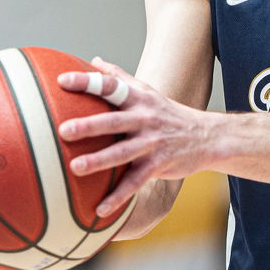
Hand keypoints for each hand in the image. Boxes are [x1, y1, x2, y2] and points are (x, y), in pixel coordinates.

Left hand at [57, 57, 215, 215]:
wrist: (208, 136)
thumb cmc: (168, 113)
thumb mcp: (147, 92)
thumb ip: (119, 77)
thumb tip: (94, 60)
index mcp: (139, 99)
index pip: (111, 86)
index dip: (87, 81)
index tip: (62, 80)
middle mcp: (145, 119)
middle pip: (114, 121)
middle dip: (89, 125)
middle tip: (63, 130)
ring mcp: (152, 143)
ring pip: (123, 153)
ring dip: (99, 161)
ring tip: (75, 168)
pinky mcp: (159, 165)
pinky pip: (136, 182)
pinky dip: (118, 197)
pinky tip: (99, 209)